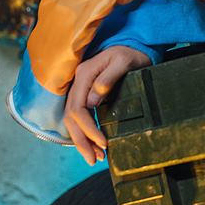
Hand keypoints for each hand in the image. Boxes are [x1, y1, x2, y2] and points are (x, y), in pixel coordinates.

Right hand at [64, 45, 152, 164]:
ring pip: (72, 120)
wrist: (133, 44)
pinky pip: (79, 116)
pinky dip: (84, 132)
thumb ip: (108, 79)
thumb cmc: (131, 53)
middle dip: (82, 141)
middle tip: (95, 160)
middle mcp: (77, 82)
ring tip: (95, 157)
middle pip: (71, 118)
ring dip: (82, 140)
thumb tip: (93, 101)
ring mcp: (80, 87)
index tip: (103, 143)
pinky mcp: (85, 92)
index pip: (78, 109)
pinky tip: (92, 144)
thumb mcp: (123, 62)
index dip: (88, 129)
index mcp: (84, 74)